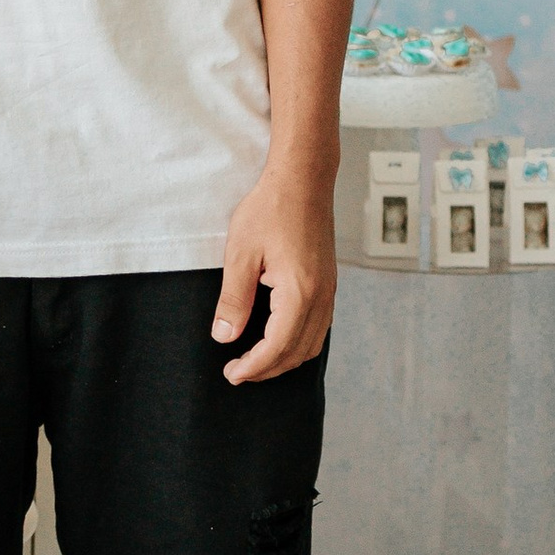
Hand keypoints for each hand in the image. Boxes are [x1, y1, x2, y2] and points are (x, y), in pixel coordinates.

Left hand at [213, 167, 335, 383]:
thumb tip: (225, 336)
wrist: (303, 180)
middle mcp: (321, 297)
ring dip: (284, 359)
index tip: (232, 374)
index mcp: (299, 292)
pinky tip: (278, 340)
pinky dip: (299, 343)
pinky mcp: (329, 284)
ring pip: (312, 344)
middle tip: (237, 373)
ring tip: (255, 362)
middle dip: (267, 369)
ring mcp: (329, 291)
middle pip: (297, 352)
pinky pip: (319, 328)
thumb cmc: (271, 209)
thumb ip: (233, 300)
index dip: (254, 366)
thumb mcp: (240, 254)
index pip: (277, 347)